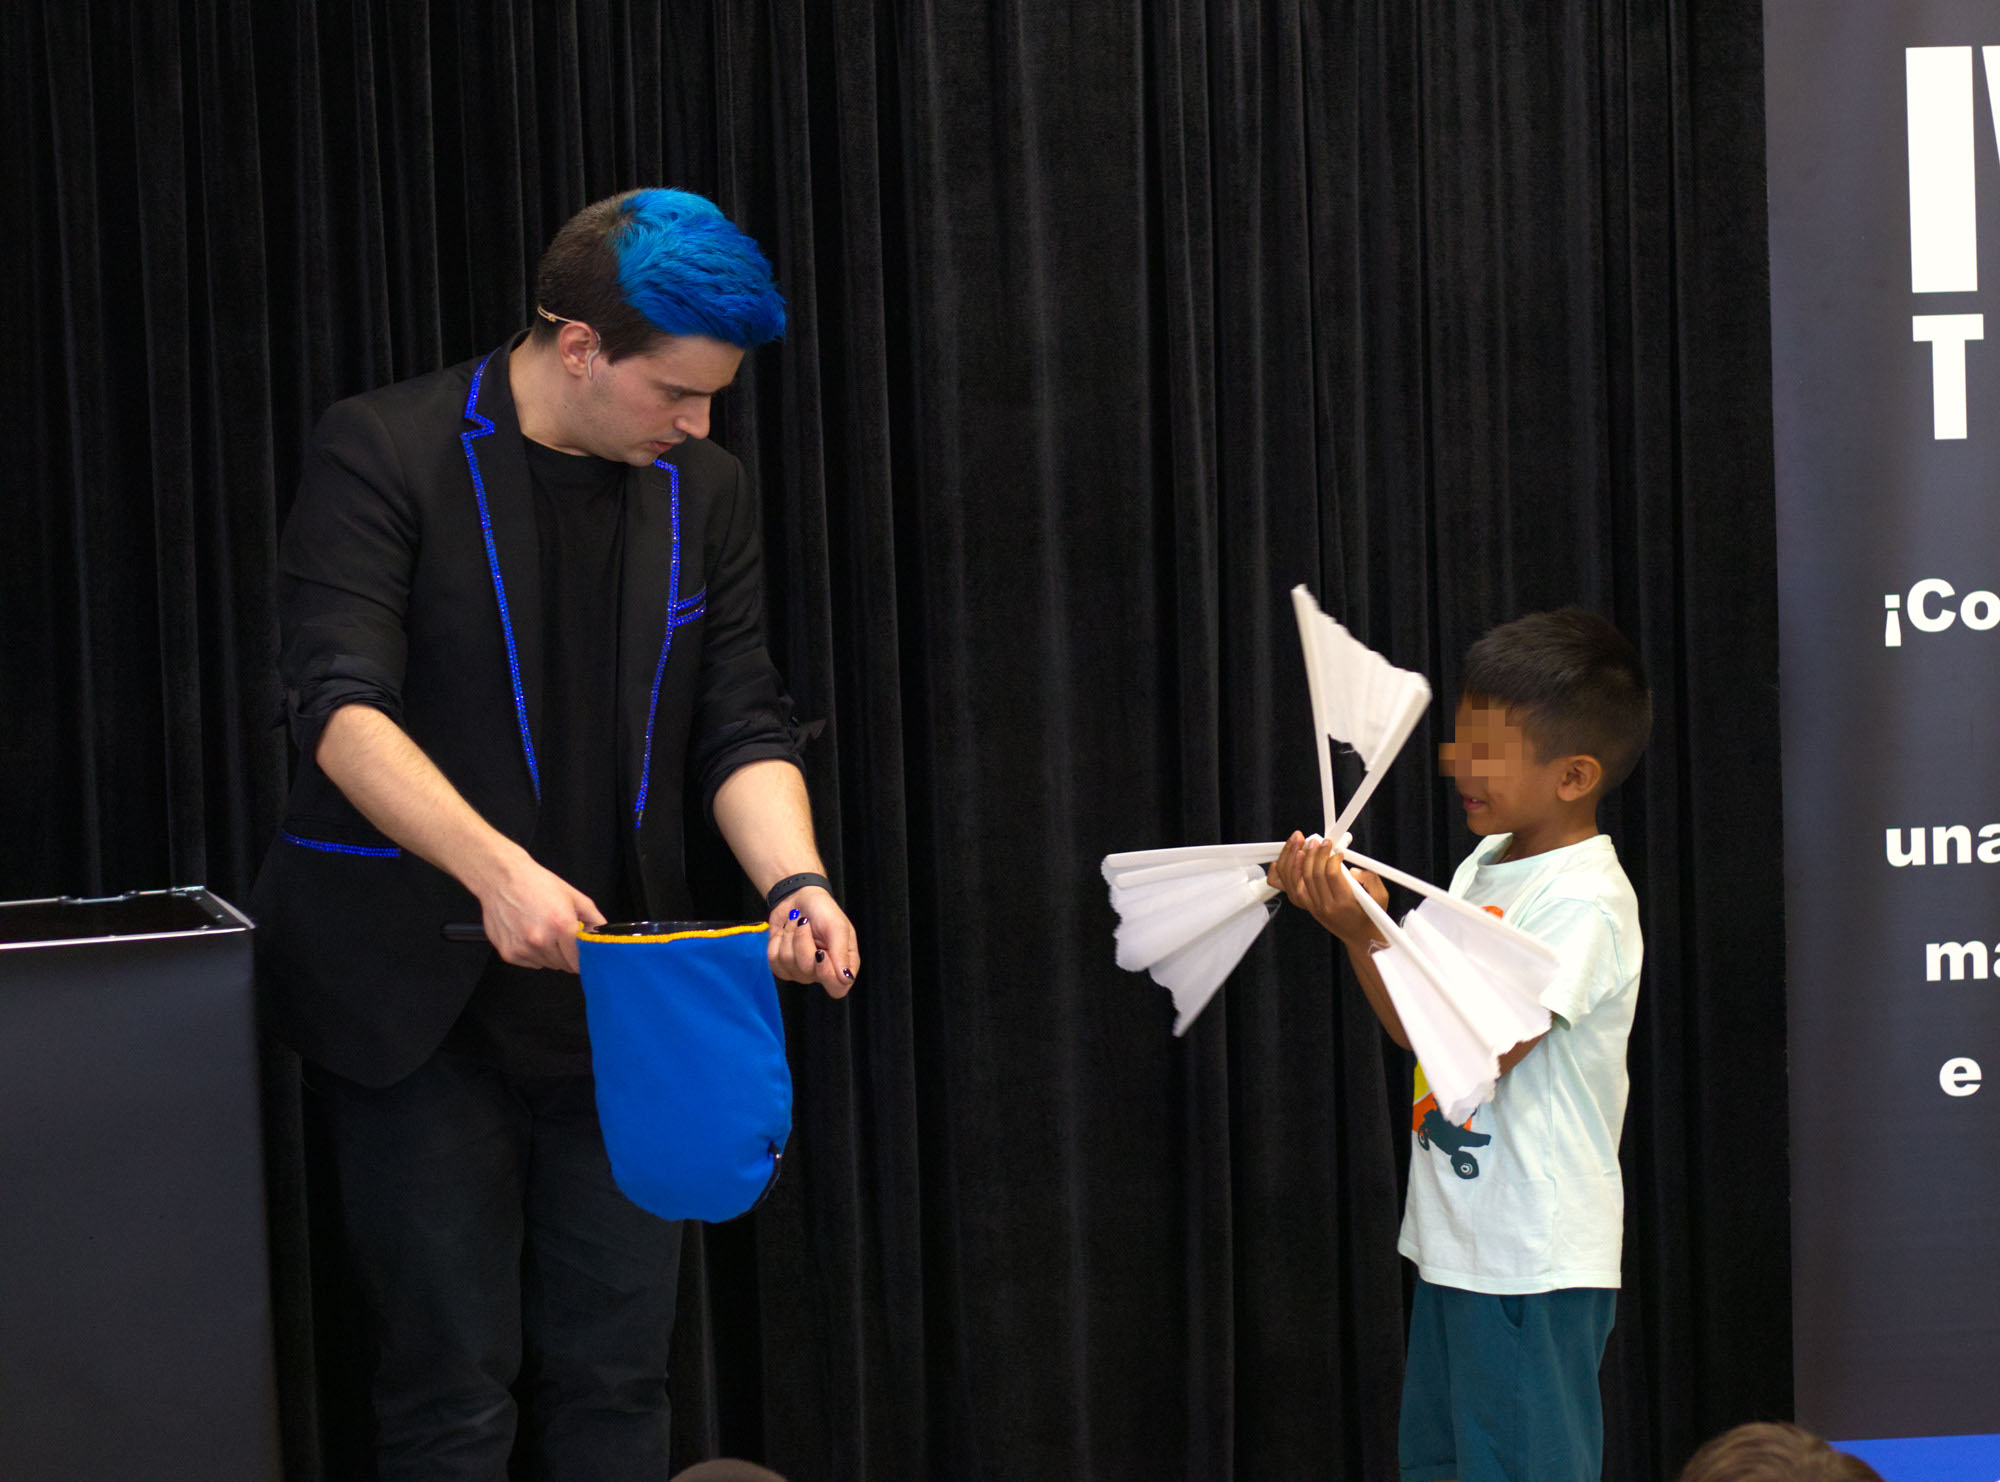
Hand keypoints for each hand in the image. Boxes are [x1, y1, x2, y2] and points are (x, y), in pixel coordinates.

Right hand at [476, 850, 604, 972]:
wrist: (501, 878)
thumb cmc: (537, 884)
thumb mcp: (573, 896)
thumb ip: (594, 918)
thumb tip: (604, 935)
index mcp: (562, 926)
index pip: (580, 961)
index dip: (584, 959)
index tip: (584, 954)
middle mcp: (541, 941)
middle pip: (564, 965)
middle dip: (567, 954)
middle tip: (562, 937)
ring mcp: (523, 949)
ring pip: (547, 964)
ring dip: (550, 954)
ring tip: (543, 932)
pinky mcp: (508, 953)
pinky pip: (530, 963)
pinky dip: (533, 954)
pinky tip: (528, 935)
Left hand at [766, 885, 858, 998]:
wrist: (798, 897)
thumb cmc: (824, 911)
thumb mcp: (838, 927)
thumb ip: (842, 952)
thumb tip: (846, 978)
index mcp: (841, 965)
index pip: (837, 988)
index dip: (826, 974)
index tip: (820, 952)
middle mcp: (821, 972)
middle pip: (807, 973)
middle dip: (803, 942)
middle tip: (805, 923)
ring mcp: (800, 971)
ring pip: (788, 964)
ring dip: (790, 936)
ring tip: (797, 923)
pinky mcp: (781, 966)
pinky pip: (774, 961)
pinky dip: (777, 941)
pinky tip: (786, 931)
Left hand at [1267, 831, 1388, 949]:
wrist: (1361, 937)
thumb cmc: (1371, 916)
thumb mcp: (1381, 896)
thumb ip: (1370, 878)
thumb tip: (1352, 869)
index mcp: (1345, 902)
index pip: (1331, 874)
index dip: (1332, 858)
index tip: (1337, 850)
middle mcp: (1326, 906)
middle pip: (1313, 874)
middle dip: (1314, 853)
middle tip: (1318, 841)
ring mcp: (1315, 908)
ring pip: (1300, 880)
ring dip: (1300, 860)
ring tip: (1304, 846)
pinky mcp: (1309, 907)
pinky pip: (1294, 888)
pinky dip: (1291, 873)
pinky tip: (1295, 860)